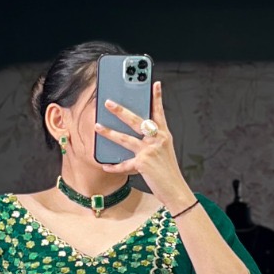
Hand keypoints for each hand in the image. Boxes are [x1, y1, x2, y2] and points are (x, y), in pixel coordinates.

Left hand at [94, 80, 192, 212]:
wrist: (175, 190)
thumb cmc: (168, 172)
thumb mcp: (165, 151)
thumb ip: (154, 140)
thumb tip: (139, 134)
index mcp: (163, 134)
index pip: (159, 112)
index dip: (157, 97)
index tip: (155, 83)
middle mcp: (157, 139)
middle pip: (136, 120)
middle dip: (120, 110)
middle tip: (108, 102)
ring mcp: (150, 150)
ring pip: (125, 138)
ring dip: (109, 132)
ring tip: (97, 126)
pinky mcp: (143, 164)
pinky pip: (124, 164)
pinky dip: (114, 166)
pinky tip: (105, 165)